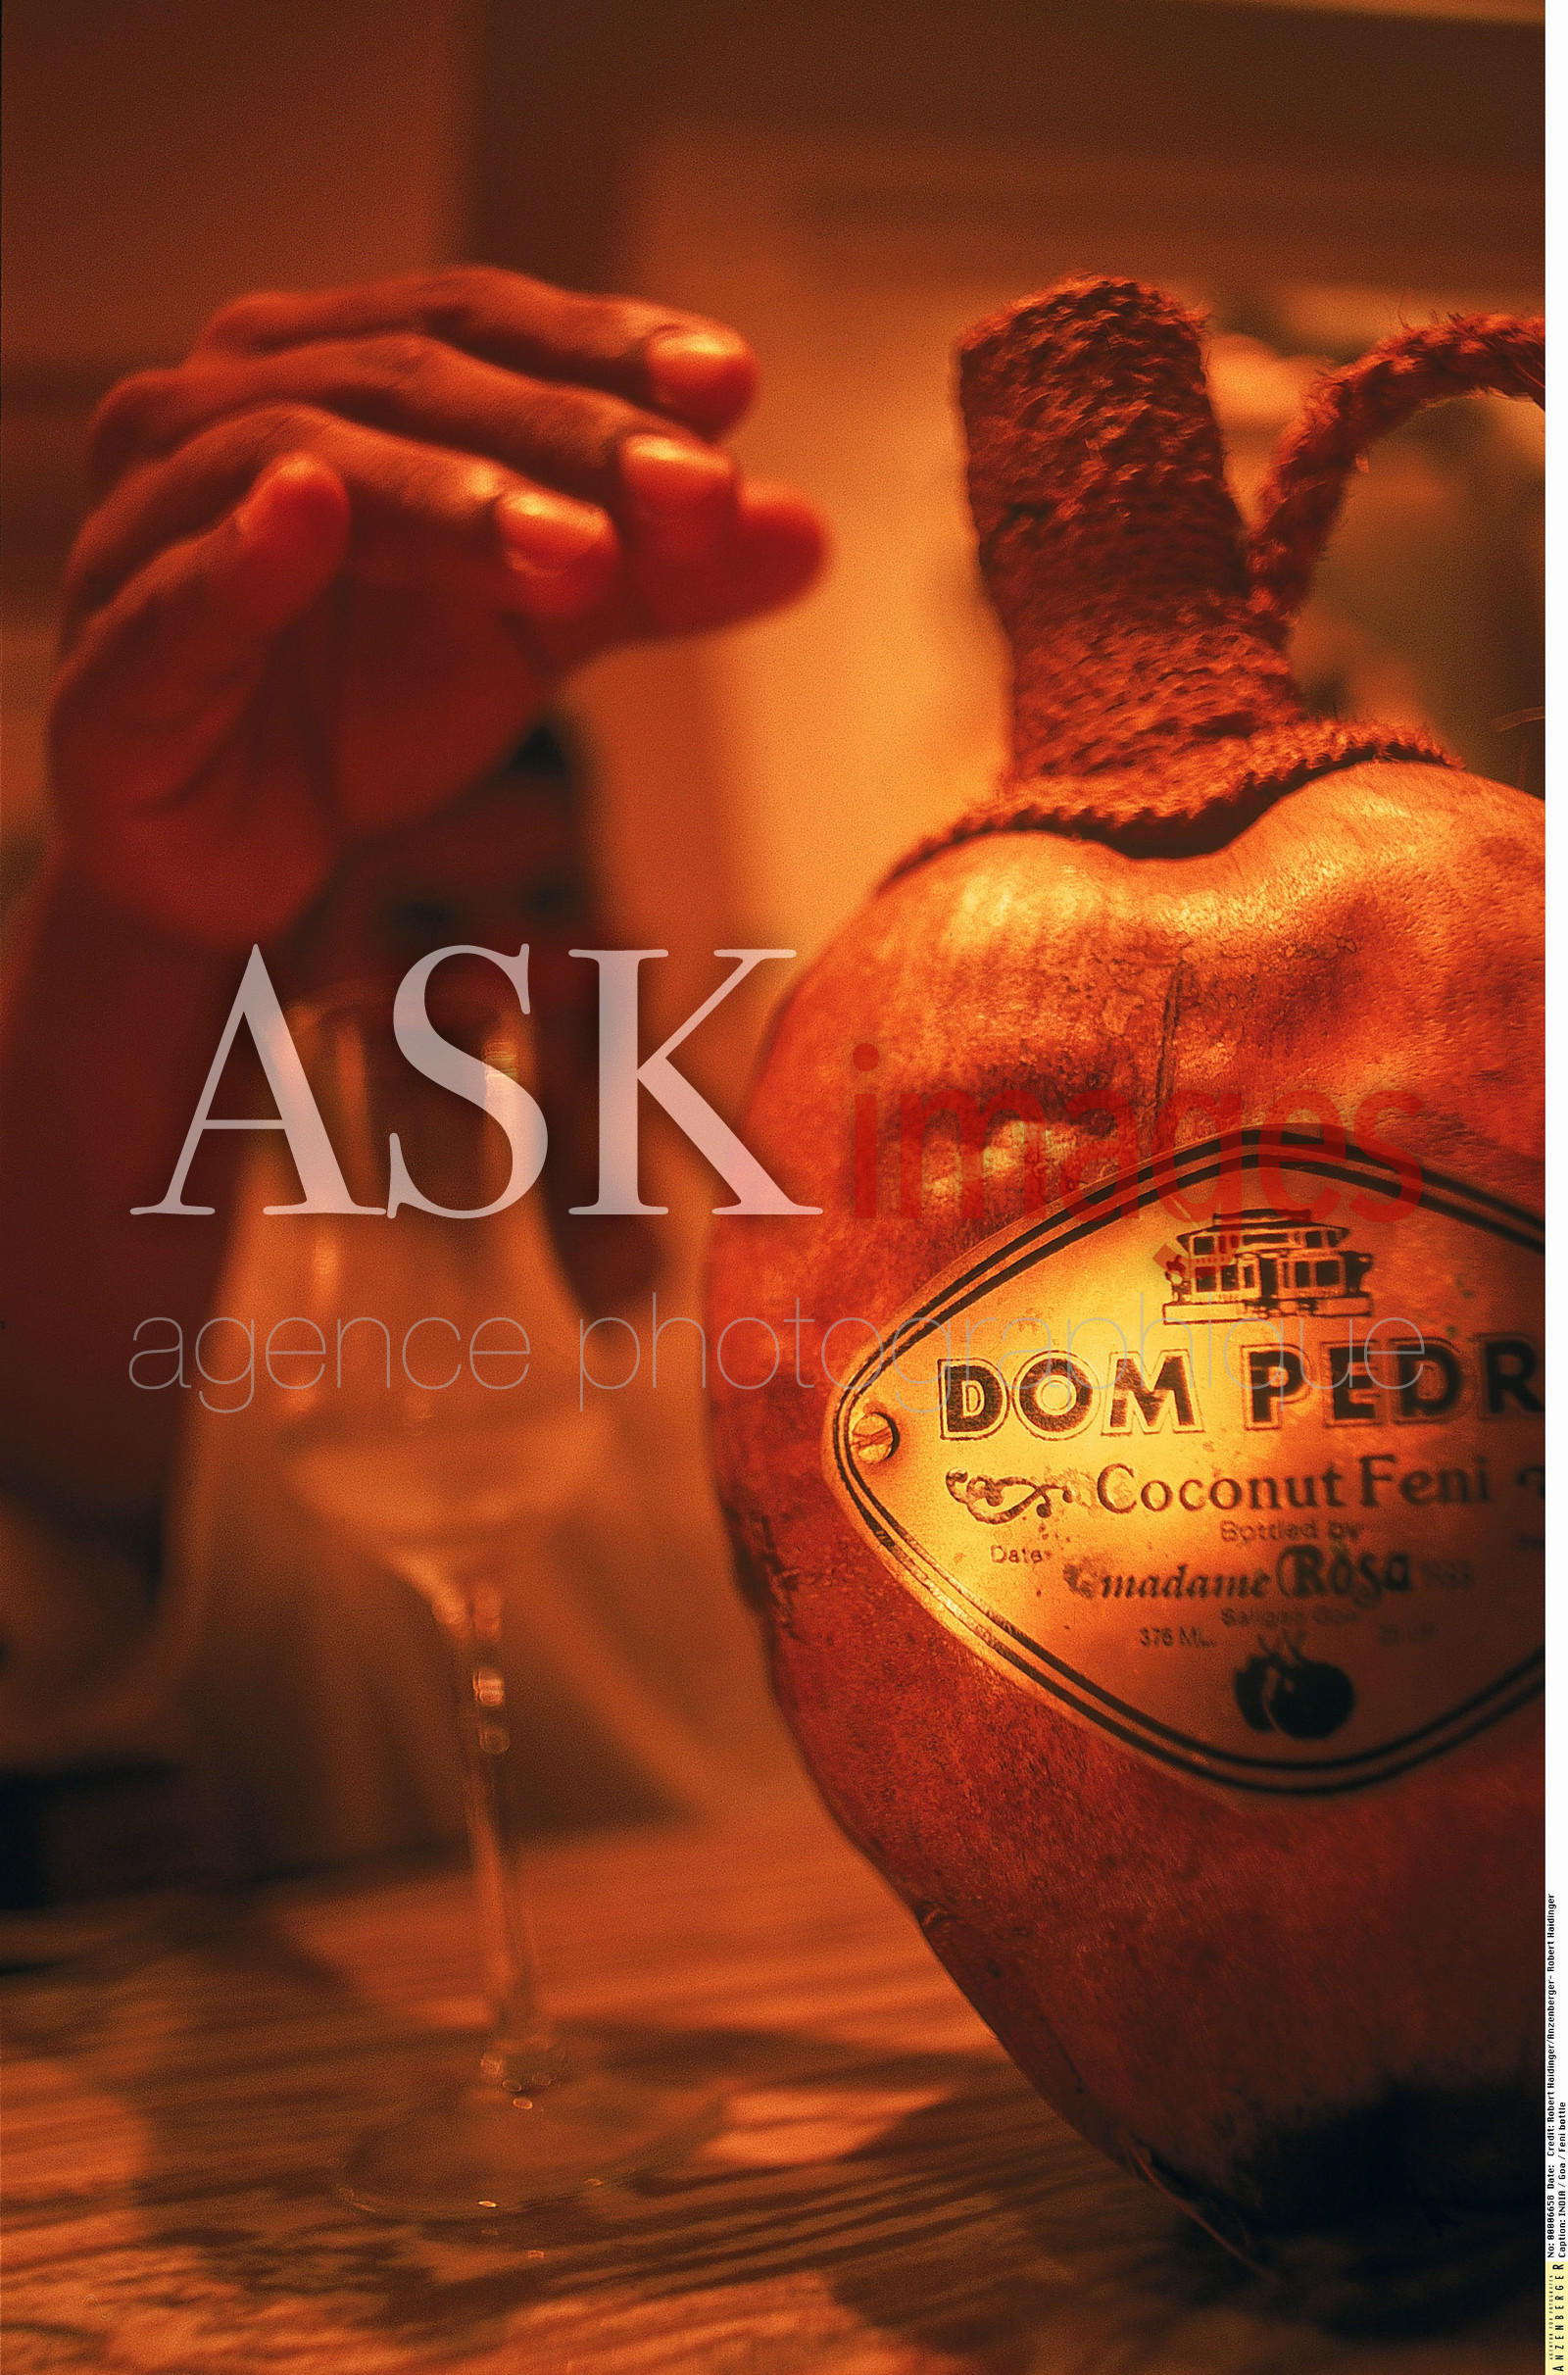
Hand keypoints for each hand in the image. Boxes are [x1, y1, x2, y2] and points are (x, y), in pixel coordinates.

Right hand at [49, 269, 827, 945]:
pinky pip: (186, 589)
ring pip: (307, 459)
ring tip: (577, 553)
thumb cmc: (367, 705)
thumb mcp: (535, 632)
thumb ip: (656, 577)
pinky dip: (248, 554)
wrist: (234, 853)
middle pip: (414, 381)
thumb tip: (806, 529)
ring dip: (451, 499)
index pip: (484, 326)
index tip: (732, 389)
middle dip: (568, 437)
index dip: (606, 349)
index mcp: (339, 372)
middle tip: (695, 489)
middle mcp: (232, 407)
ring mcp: (158, 515)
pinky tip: (315, 519)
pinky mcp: (118, 645)